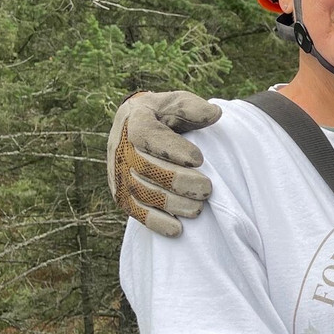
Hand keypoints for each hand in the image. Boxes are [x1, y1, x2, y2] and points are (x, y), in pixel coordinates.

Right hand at [107, 91, 221, 236]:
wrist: (139, 128)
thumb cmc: (165, 115)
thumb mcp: (177, 103)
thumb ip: (192, 108)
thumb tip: (214, 114)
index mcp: (134, 120)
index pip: (147, 135)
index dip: (172, 149)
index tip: (199, 159)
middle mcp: (120, 147)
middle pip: (145, 168)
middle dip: (178, 181)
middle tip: (207, 189)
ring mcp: (119, 172)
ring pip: (141, 192)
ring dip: (171, 203)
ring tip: (199, 209)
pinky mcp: (121, 194)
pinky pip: (134, 210)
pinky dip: (155, 222)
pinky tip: (177, 229)